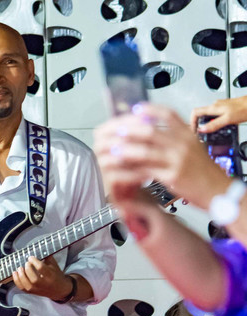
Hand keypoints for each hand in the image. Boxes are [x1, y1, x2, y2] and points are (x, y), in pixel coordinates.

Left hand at [12, 255, 72, 299]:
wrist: (60, 290)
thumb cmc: (56, 275)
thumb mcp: (54, 264)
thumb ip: (46, 256)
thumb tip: (36, 249)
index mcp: (51, 276)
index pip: (41, 268)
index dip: (34, 261)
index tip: (30, 257)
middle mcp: (44, 284)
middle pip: (34, 279)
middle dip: (28, 269)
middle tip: (26, 263)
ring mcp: (38, 289)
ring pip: (27, 285)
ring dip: (21, 276)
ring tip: (19, 268)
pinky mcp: (33, 292)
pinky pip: (23, 288)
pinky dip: (17, 281)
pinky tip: (15, 273)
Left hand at [93, 105, 227, 209]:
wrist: (217, 189)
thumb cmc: (204, 171)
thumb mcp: (194, 147)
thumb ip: (178, 138)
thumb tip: (158, 131)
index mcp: (187, 134)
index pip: (168, 114)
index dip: (150, 109)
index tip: (136, 108)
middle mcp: (182, 144)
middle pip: (151, 131)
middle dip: (131, 131)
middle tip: (117, 131)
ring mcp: (177, 160)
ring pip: (146, 152)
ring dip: (127, 151)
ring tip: (115, 151)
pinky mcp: (173, 176)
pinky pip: (148, 171)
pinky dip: (134, 170)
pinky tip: (126, 170)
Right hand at [191, 96, 246, 133]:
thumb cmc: (243, 109)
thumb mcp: (227, 119)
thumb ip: (214, 125)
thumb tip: (202, 129)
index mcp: (213, 107)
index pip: (195, 112)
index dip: (192, 122)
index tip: (194, 131)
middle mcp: (215, 105)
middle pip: (200, 114)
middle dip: (198, 125)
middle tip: (200, 134)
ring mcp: (220, 106)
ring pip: (207, 115)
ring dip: (205, 124)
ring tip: (208, 132)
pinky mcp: (225, 108)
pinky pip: (214, 115)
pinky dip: (213, 122)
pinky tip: (218, 127)